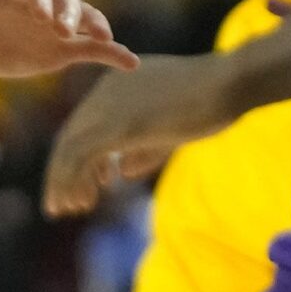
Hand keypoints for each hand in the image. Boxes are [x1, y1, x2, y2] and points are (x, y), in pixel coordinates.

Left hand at [42, 55, 239, 215]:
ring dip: (63, 181)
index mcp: (116, 83)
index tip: (99, 182)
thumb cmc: (210, 100)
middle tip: (63, 205)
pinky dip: (72, 181)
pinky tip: (80, 203)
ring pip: (68, 147)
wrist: (228, 82)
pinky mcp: (117, 125)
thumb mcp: (170, 126)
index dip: (81, 156)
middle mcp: (104, 90)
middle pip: (69, 135)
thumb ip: (145, 147)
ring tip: (67, 209)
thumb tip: (123, 170)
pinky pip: (80, 156)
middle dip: (62, 172)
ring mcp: (108, 106)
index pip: (85, 122)